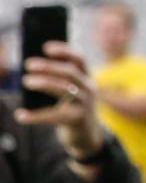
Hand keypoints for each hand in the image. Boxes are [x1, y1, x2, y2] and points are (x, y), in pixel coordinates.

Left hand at [17, 42, 106, 163]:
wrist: (87, 135)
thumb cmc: (71, 108)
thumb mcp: (70, 91)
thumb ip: (58, 79)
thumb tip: (33, 68)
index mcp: (86, 77)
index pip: (79, 58)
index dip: (64, 51)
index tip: (45, 47)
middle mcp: (88, 88)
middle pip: (70, 72)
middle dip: (49, 66)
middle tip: (28, 64)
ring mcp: (85, 104)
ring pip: (64, 89)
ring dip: (44, 83)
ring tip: (26, 81)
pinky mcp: (77, 119)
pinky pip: (54, 116)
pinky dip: (36, 116)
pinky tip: (20, 115)